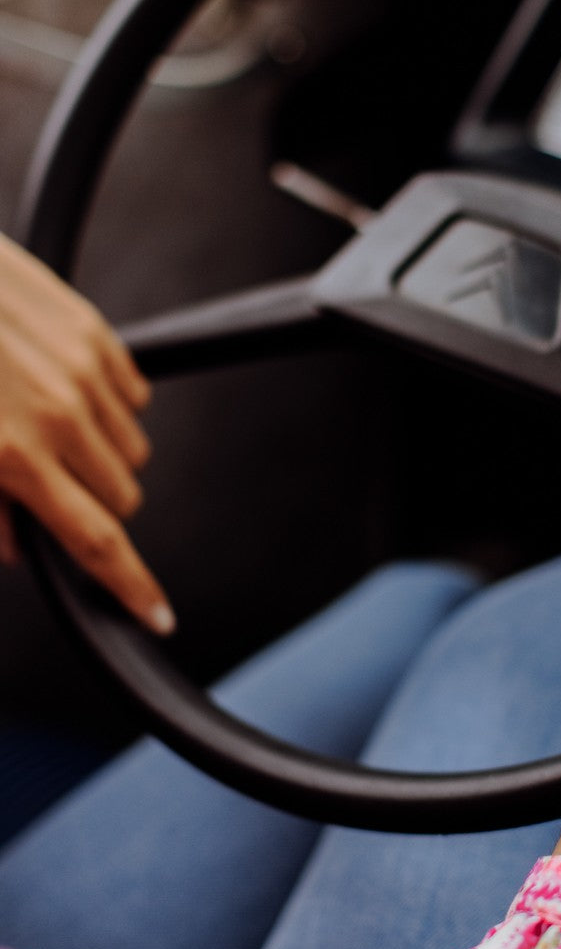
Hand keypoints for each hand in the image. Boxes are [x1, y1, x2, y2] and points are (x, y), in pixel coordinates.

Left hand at [0, 234, 173, 632]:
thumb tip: (16, 549)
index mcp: (14, 458)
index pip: (95, 543)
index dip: (132, 587)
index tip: (159, 616)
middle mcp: (59, 417)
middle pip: (121, 496)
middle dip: (93, 501)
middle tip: (50, 483)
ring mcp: (83, 371)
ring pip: (133, 448)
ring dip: (102, 453)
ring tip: (48, 426)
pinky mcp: (94, 332)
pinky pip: (134, 394)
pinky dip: (109, 404)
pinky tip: (62, 388)